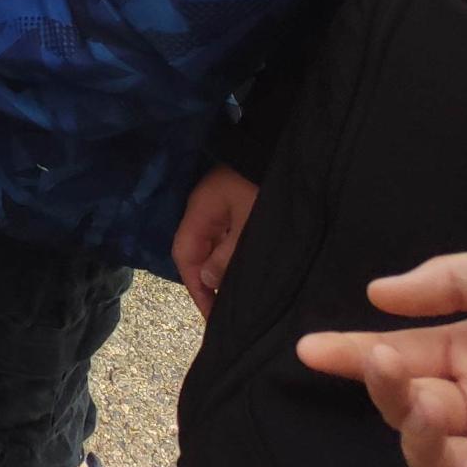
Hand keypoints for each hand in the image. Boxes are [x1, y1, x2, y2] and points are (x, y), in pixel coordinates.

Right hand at [172, 165, 258, 318]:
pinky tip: (241, 272)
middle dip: (206, 283)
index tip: (211, 316)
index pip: (185, 255)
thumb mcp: (250, 226)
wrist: (282, 150)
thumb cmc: (264, 187)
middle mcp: (204, 208)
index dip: (195, 287)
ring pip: (212, 245)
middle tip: (223, 312)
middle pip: (195, 252)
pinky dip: (230, 257)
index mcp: (200, 211)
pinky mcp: (237, 204)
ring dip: (219, 271)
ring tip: (233, 298)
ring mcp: (220, 205)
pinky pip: (225, 236)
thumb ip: (228, 256)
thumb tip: (208, 281)